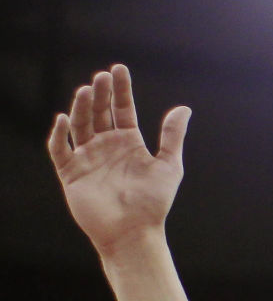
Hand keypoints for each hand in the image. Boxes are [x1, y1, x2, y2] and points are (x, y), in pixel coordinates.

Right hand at [46, 65, 190, 256]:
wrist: (134, 231)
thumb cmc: (154, 201)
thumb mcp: (168, 164)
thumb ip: (172, 136)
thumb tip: (184, 108)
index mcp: (129, 142)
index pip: (122, 109)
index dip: (121, 89)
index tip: (118, 69)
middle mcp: (106, 146)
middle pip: (99, 113)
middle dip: (99, 94)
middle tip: (101, 77)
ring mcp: (87, 158)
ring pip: (80, 126)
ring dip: (80, 108)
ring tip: (85, 90)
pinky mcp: (71, 173)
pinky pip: (60, 150)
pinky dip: (60, 135)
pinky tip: (64, 119)